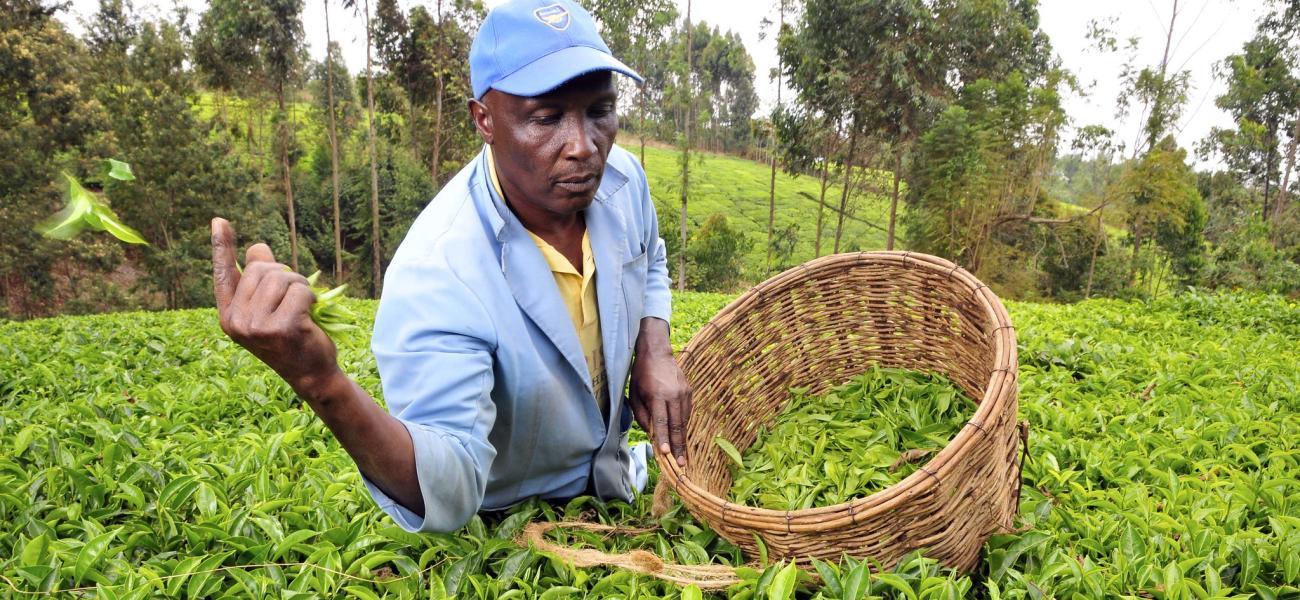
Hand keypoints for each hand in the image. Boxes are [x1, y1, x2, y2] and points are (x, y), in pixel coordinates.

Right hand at [211, 217, 339, 394]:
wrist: (310, 374)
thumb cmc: (291, 338)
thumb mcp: (271, 308)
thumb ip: (262, 280)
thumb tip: (257, 247)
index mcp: (229, 315)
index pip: (224, 274)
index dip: (221, 246)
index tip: (219, 221)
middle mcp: (236, 321)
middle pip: (261, 269)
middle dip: (285, 275)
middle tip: (294, 298)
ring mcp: (256, 326)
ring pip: (282, 278)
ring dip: (300, 286)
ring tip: (303, 307)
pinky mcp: (281, 328)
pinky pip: (300, 291)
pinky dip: (311, 298)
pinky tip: (310, 317)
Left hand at [628, 318, 690, 466]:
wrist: (657, 352)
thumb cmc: (641, 374)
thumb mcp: (635, 393)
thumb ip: (642, 414)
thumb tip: (651, 433)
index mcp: (657, 395)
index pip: (661, 421)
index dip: (663, 438)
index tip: (665, 452)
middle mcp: (673, 394)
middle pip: (677, 425)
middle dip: (679, 446)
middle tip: (681, 463)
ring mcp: (684, 393)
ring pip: (684, 421)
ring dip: (683, 439)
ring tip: (683, 455)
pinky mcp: (689, 391)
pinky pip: (687, 413)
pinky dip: (684, 426)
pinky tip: (682, 437)